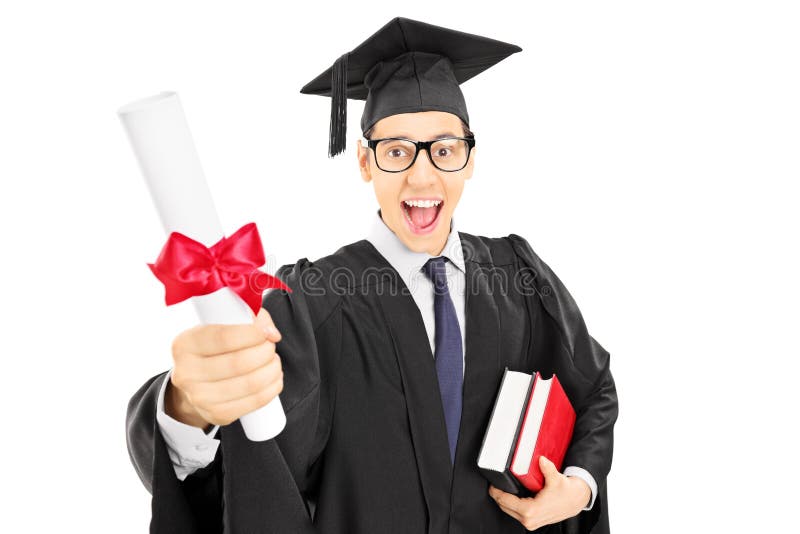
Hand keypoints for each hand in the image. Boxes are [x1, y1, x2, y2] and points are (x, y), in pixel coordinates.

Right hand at [165, 308, 283, 428]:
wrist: (197, 383)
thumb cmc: (214, 349)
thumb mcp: (223, 324)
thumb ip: (250, 317)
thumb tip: (271, 333)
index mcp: (185, 344)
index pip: (222, 338)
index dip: (251, 334)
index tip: (265, 333)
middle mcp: (187, 373)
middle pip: (239, 362)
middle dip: (265, 352)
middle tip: (270, 347)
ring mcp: (200, 397)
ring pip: (250, 383)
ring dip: (272, 369)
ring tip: (274, 361)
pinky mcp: (217, 414)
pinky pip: (254, 401)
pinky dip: (272, 388)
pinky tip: (273, 378)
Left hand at [488, 456, 589, 531]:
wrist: (575, 501)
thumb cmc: (566, 492)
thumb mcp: (556, 479)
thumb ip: (547, 469)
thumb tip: (541, 460)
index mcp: (531, 510)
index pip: (505, 501)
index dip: (496, 492)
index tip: (492, 484)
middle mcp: (529, 519)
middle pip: (504, 507)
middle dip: (498, 496)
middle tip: (495, 484)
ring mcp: (530, 523)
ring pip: (509, 511)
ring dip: (504, 501)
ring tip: (502, 488)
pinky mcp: (532, 523)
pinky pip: (515, 513)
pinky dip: (511, 505)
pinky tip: (512, 496)